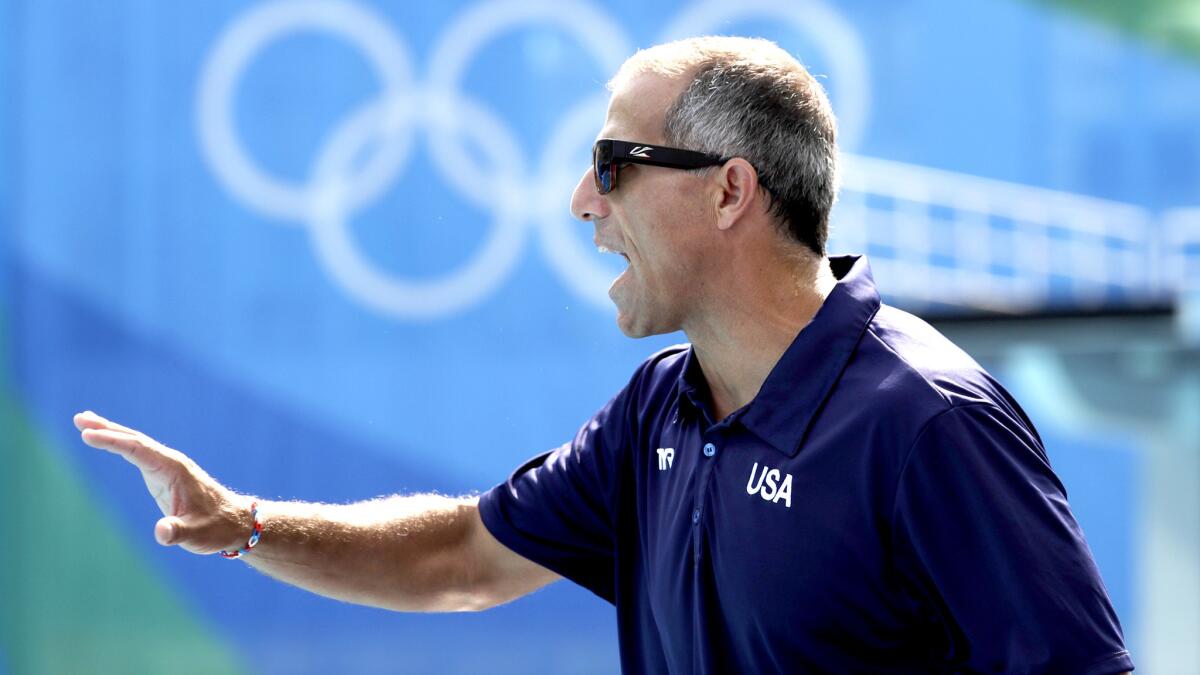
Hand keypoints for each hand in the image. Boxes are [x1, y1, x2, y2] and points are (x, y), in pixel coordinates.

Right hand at [74, 411, 251, 554]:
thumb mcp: (196, 534)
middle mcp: (170, 463)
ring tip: (84, 422)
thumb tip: (161, 532)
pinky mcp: (164, 475)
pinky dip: (121, 445)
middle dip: (107, 429)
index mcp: (174, 470)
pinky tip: (109, 441)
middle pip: (135, 440)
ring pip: (136, 444)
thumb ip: (177, 532)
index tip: (88, 435)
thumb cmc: (216, 528)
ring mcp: (167, 467)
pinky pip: (138, 454)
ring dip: (111, 432)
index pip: (138, 450)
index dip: (113, 442)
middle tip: (79, 418)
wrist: (234, 523)